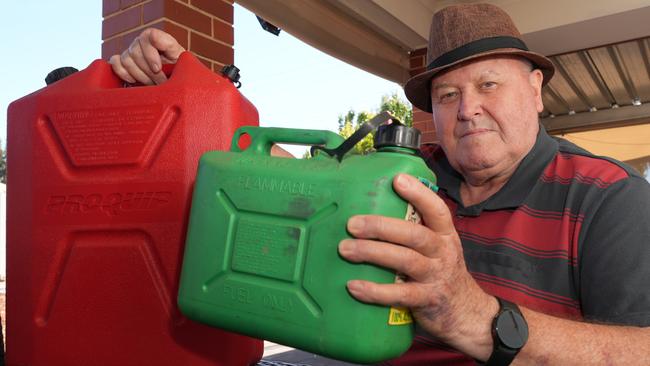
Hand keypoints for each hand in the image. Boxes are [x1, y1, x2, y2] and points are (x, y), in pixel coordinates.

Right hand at [109, 28, 184, 84]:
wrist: (172, 79)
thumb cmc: (178, 67)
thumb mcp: (181, 57)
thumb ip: (170, 46)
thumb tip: (155, 39)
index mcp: (154, 36)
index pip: (149, 37)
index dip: (151, 55)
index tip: (157, 69)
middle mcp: (140, 41)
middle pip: (136, 54)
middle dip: (149, 72)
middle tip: (160, 82)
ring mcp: (129, 51)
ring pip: (127, 61)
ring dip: (140, 76)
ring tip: (152, 83)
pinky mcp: (121, 62)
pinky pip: (115, 64)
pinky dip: (123, 74)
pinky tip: (134, 81)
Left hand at [338, 173, 497, 358]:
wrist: (467, 313)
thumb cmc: (441, 272)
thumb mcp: (438, 247)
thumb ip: (415, 231)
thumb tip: (372, 213)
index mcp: (445, 235)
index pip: (436, 210)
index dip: (419, 194)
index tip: (397, 180)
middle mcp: (442, 252)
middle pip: (413, 234)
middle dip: (381, 227)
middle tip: (352, 224)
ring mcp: (436, 276)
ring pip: (405, 260)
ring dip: (372, 253)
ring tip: (346, 249)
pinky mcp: (427, 300)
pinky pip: (400, 294)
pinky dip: (375, 291)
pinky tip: (354, 286)